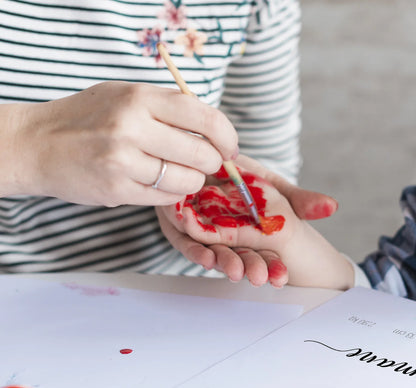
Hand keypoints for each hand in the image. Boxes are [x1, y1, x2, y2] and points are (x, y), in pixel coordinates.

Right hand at [4, 81, 238, 205]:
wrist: (39, 143)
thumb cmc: (87, 117)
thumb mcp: (125, 95)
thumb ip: (167, 107)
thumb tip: (213, 129)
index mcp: (140, 97)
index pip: (205, 118)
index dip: (227, 136)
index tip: (230, 148)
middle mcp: (132, 128)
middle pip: (202, 154)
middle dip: (211, 163)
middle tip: (204, 163)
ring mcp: (123, 161)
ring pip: (187, 180)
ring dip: (192, 180)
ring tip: (179, 173)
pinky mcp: (117, 190)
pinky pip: (166, 197)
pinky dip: (173, 193)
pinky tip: (162, 184)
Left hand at [157, 156, 339, 287]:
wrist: (206, 167)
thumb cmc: (246, 179)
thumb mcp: (276, 188)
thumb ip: (301, 199)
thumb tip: (333, 206)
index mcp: (254, 233)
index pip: (267, 255)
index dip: (274, 267)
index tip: (281, 278)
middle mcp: (230, 236)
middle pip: (242, 257)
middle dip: (252, 269)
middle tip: (261, 278)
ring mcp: (207, 235)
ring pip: (217, 253)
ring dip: (226, 263)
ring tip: (235, 272)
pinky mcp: (183, 231)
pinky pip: (188, 242)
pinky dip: (195, 247)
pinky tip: (204, 256)